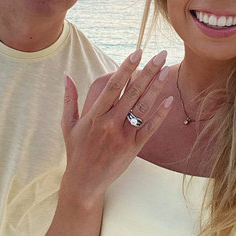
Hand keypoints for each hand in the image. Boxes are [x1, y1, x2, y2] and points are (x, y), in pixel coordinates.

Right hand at [59, 49, 172, 204]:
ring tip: (166, 70)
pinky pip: (150, 128)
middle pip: (133, 92)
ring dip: (156, 87)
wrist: (85, 182)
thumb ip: (69, 99)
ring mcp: (123, 136)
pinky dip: (160, 114)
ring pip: (143, 107)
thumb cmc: (76, 151)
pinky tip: (169, 99)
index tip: (137, 52)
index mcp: (95, 116)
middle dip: (148, 71)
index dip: (126, 68)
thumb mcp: (68, 124)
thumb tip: (67, 76)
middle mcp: (110, 124)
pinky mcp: (134, 148)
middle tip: (160, 54)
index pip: (113, 86)